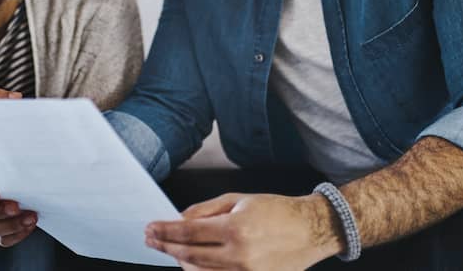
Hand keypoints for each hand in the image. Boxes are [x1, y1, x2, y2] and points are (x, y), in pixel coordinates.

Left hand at [145, 193, 343, 270]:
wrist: (311, 229)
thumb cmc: (277, 211)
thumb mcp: (239, 200)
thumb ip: (206, 210)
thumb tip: (179, 219)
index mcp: (236, 228)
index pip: (188, 233)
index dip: (165, 232)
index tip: (151, 229)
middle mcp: (240, 255)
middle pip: (189, 255)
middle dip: (166, 247)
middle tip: (151, 239)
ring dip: (181, 262)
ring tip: (171, 250)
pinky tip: (192, 263)